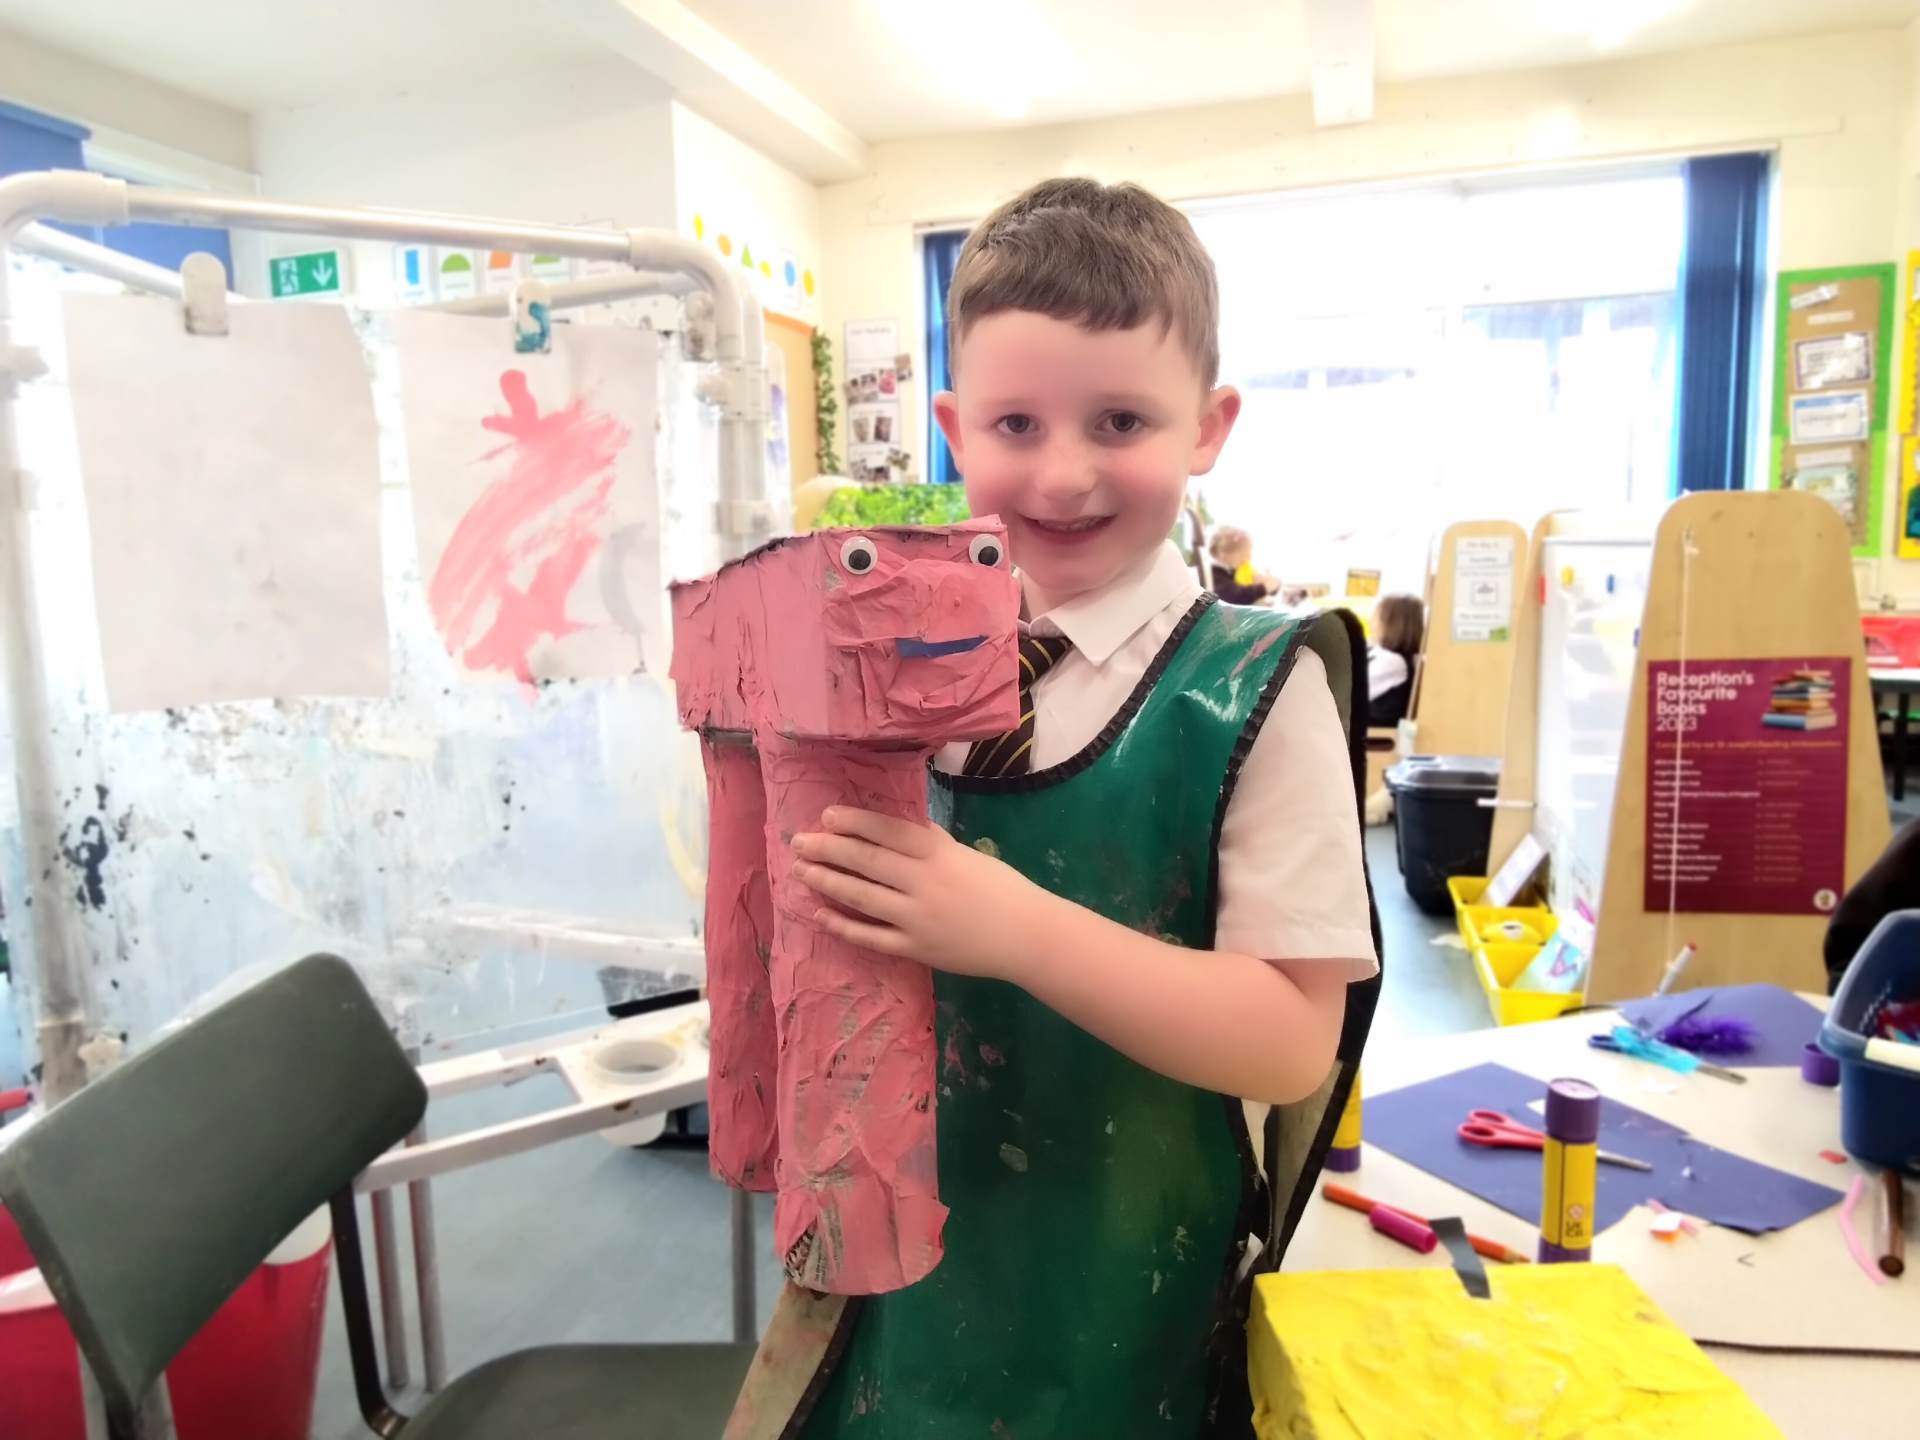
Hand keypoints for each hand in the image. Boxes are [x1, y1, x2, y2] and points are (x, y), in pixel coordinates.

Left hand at [789, 807, 1051, 978]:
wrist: (1026, 937)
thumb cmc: (1000, 889)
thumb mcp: (966, 854)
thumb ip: (930, 842)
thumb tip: (890, 826)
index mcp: (939, 854)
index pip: (888, 831)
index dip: (855, 822)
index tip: (826, 815)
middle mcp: (924, 883)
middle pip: (866, 861)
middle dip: (828, 849)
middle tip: (798, 841)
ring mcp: (917, 918)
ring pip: (861, 897)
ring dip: (826, 882)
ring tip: (800, 871)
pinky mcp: (915, 948)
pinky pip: (870, 937)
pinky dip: (842, 925)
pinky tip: (819, 913)